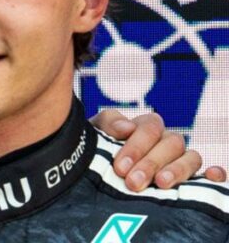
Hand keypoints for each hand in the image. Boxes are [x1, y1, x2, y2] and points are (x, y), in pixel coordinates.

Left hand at [90, 109, 226, 190]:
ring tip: (161, 184)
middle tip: (133, 182)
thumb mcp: (96, 133)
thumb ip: (108, 124)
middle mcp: (166, 141)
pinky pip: (209, 173)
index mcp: (146, 126)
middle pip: (171, 144)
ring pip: (191, 157)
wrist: (94, 172)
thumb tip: (127, 127)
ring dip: (177, 170)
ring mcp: (180, 159)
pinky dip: (214, 174)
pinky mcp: (190, 178)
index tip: (120, 167)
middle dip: (151, 163)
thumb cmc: (97, 149)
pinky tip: (212, 178)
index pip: (150, 127)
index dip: (136, 146)